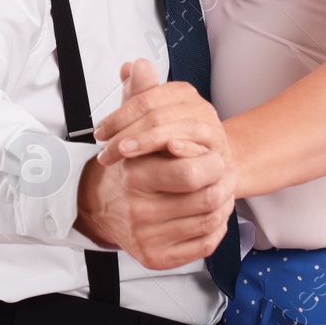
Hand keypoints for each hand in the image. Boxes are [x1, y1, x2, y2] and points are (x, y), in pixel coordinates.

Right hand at [75, 60, 234, 269]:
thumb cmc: (127, 166)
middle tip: (222, 173)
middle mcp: (137, 212)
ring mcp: (148, 238)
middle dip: (221, 184)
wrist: (103, 206)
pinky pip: (203, 245)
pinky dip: (214, 229)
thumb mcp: (129, 128)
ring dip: (221, 205)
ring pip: (209, 222)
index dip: (211, 162)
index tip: (213, 154)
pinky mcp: (158, 258)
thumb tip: (138, 65)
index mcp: (133, 178)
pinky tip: (209, 213)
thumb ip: (138, 97)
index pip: (190, 172)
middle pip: (206, 199)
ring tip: (218, 190)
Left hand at [94, 58, 224, 164]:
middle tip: (106, 150)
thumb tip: (127, 66)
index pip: (144, 99)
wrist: (209, 161)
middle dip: (125, 134)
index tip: (101, 133)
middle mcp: (197, 105)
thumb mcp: (151, 116)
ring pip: (174, 130)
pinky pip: (199, 147)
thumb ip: (137, 94)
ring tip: (124, 152)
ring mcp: (209, 126)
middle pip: (155, 116)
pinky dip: (185, 147)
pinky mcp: (217, 150)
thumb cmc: (177, 137)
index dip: (118, 117)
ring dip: (146, 142)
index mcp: (179, 92)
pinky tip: (170, 149)